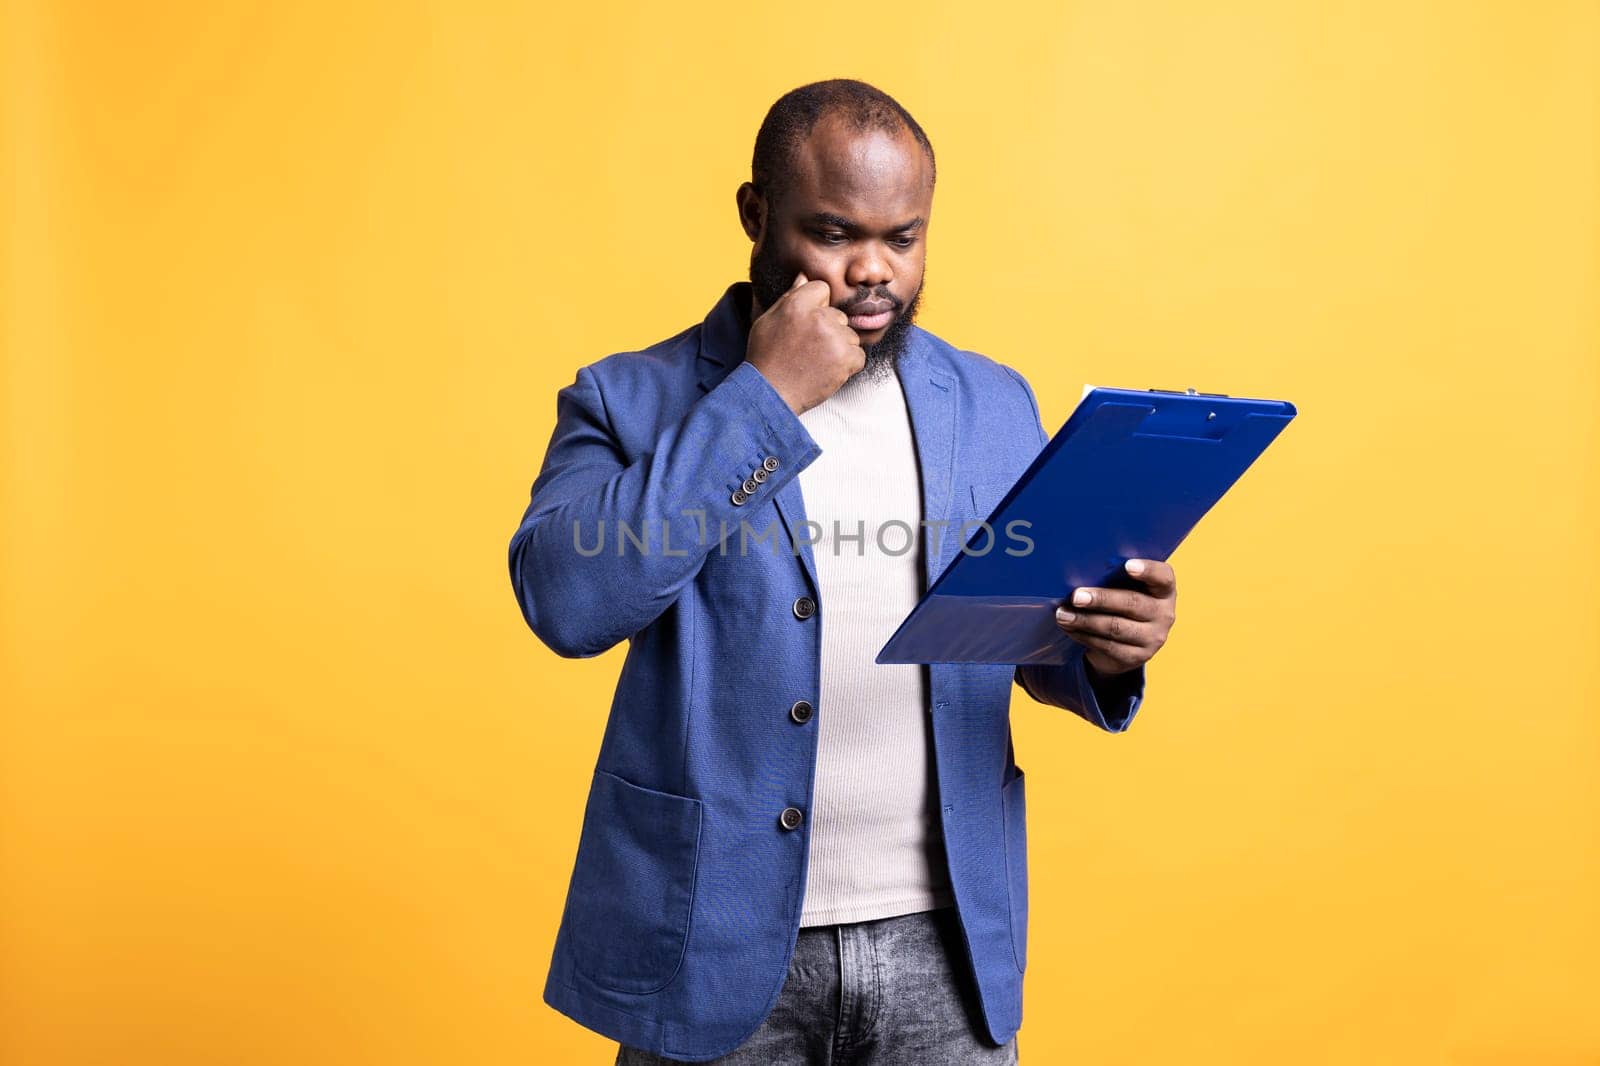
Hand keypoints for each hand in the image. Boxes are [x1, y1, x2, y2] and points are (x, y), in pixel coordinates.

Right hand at [745, 273, 864, 415]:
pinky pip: (858, 356)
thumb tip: (804, 275)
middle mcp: (819, 317)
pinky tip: (826, 370)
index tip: (805, 326)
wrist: (770, 392)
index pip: (822, 289)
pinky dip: (847, 365)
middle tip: (807, 349)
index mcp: (797, 303)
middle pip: (838, 315)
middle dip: (828, 329)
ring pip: (849, 335)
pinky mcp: (846, 358)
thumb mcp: (769, 320)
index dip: (815, 307)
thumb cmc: (766, 357)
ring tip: (815, 361)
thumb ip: (790, 296)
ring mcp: (835, 338)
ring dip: (838, 348)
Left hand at [1054, 558, 1176, 676]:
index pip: (1163, 577)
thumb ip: (1113, 577)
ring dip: (1085, 620)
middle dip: (1101, 599)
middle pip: (1133, 603)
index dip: (1148, 570)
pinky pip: (1107, 646)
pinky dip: (1084, 636)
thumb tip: (1079, 571)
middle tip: (1076, 596)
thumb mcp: (1124, 587)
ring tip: (1063, 614)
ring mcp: (1152, 639)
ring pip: (1116, 627)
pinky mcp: (1135, 658)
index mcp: (1164, 590)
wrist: (1126, 641)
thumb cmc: (1121, 601)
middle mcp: (1164, 614)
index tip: (1128, 566)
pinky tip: (1069, 628)